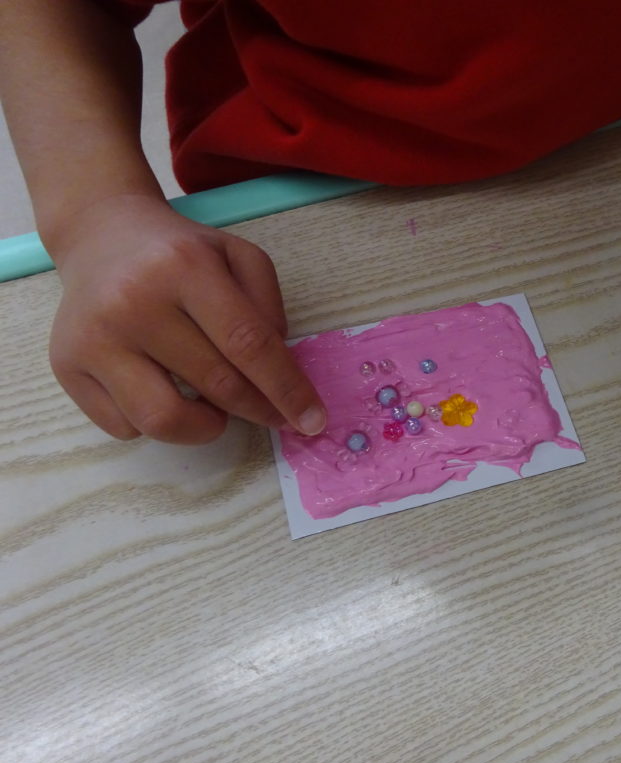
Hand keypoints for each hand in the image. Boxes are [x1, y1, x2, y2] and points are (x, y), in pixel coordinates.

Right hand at [47, 194, 326, 443]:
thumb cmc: (181, 252)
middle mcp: (133, 302)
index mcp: (185, 268)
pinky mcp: (66, 366)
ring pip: (163, 420)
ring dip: (205, 426)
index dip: (287, 389)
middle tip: (274, 413)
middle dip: (259, 410)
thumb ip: (269, 309)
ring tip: (214, 406)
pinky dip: (156, 423)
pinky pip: (124, 427)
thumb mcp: (239, 257)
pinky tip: (165, 390)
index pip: (248, 344)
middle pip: (216, 384)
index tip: (312, 421)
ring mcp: (94, 337)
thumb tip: (280, 375)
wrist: (101, 236)